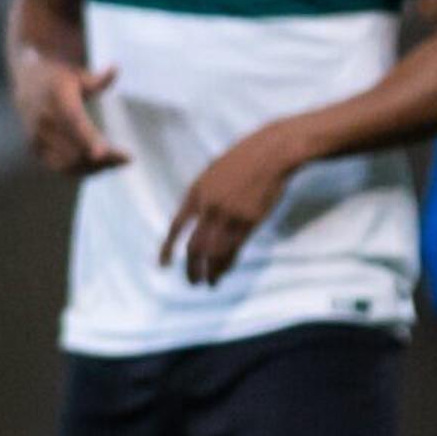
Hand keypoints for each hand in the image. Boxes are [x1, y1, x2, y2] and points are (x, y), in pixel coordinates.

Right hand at [11, 53, 127, 176]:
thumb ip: (96, 79)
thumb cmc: (61, 77)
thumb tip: (114, 70)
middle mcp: (44, 121)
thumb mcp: (78, 73)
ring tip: (117, 163)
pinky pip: (60, 167)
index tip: (103, 154)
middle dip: (102, 158)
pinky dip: (82, 170)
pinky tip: (101, 166)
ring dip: (94, 167)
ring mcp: (37, 138)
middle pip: (75, 148)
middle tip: (127, 159)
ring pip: (68, 163)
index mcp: (55, 99)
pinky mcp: (36, 149)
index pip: (73, 122)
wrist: (28, 80)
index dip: (88, 139)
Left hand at [162, 123, 301, 286]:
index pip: (176, 226)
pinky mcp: (250, 220)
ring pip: (214, 252)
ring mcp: (230, 214)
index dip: (167, 248)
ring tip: (209, 283)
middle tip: (192, 282)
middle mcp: (209, 206)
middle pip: (194, 246)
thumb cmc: (243, 160)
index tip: (163, 264)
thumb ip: (201, 196)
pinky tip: (224, 272)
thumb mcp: (212, 172)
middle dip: (191, 268)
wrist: (273, 152)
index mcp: (196, 192)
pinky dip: (227, 263)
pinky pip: (234, 248)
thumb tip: (193, 220)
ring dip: (210, 271)